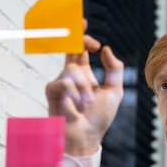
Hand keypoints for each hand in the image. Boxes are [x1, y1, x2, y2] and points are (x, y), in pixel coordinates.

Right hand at [45, 20, 124, 155]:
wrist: (87, 138)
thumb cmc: (99, 119)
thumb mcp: (115, 92)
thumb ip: (114, 69)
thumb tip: (106, 49)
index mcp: (85, 74)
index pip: (80, 49)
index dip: (82, 36)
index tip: (87, 28)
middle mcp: (71, 76)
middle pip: (69, 48)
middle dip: (76, 38)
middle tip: (86, 34)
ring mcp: (61, 83)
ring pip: (72, 69)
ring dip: (84, 86)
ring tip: (88, 102)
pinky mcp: (52, 92)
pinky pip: (63, 83)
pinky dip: (74, 94)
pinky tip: (76, 106)